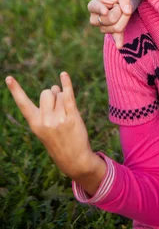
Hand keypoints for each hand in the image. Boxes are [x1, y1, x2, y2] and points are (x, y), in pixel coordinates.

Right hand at [5, 72, 105, 192]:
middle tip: (58, 108)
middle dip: (53, 95)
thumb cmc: (59, 140)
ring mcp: (59, 119)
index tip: (8, 77)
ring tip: (66, 113)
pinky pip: (68, 95)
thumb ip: (46, 109)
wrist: (74, 159)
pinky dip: (66, 83)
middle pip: (46, 92)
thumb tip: (55, 87)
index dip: (16, 90)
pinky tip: (63, 74)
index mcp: (35, 124)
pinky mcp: (72, 116)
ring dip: (64, 97)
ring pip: (60, 93)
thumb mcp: (45, 129)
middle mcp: (45, 121)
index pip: (23, 104)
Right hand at [88, 0, 131, 48]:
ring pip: (117, 27)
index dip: (101, 10)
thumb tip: (127, 11)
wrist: (117, 1)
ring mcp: (102, 27)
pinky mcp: (111, 32)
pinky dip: (118, 40)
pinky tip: (119, 46)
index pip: (96, 8)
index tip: (105, 11)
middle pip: (111, 19)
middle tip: (120, 6)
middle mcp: (94, 18)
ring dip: (124, 18)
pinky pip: (115, 37)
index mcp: (93, 6)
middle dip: (121, 11)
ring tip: (120, 11)